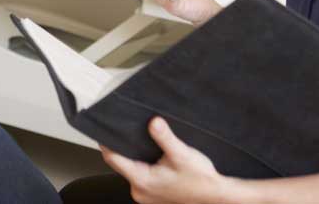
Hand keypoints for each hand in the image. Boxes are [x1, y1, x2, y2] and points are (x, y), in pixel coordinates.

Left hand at [100, 117, 244, 203]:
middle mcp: (140, 191)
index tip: (103, 129)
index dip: (107, 143)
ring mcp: (146, 195)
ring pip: (131, 170)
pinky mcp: (153, 195)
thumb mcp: (182, 154)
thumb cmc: (200, 180)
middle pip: (120, 164)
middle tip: (126, 130)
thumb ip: (165, 137)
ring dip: (134, 157)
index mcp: (143, 181)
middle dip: (122, 148)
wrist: (215, 196)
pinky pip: (140, 177)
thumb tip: (153, 122)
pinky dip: (142, 165)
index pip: (113, 159)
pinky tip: (152, 157)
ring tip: (141, 142)